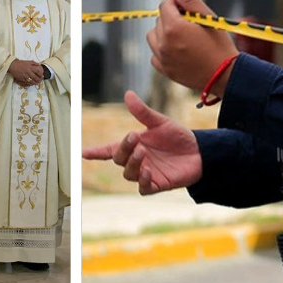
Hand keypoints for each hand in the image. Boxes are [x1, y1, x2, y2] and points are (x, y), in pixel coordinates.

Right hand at [8, 59, 45, 86]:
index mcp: (30, 67)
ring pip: (32, 81)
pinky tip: (32, 84)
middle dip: (39, 80)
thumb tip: (39, 65)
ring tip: (37, 83)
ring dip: (35, 83)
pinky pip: (27, 83)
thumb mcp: (28, 61)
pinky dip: (30, 84)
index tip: (42, 75)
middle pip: (36, 78)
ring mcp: (25, 76)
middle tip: (40, 80)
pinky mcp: (22, 79)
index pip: (38, 72)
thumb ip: (34, 63)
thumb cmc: (20, 63)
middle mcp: (28, 72)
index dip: (41, 74)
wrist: (12, 66)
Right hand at [81, 91, 203, 194]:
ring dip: (133, 163)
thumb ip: (142, 112)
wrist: (200, 152)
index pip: (109, 149)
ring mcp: (145, 173)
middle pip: (119, 159)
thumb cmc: (177, 137)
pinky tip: (148, 171)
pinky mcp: (157, 184)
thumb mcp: (160, 122)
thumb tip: (128, 94)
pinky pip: (143, 188)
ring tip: (143, 152)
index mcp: (133, 145)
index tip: (83, 153)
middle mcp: (136, 160)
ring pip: (129, 173)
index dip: (96, 152)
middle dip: (123, 149)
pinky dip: (143, 181)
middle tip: (134, 138)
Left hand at [147, 0, 237, 93]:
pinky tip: (178, 49)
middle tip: (191, 22)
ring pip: (153, 36)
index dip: (176, 2)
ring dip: (164, 32)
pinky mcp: (164, 70)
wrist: (226, 76)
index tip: (187, 6)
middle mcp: (163, 43)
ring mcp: (162, 58)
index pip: (165, 5)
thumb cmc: (220, 46)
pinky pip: (155, 54)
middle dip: (172, 16)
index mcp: (173, 28)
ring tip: (182, 35)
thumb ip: (190, 0)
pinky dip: (162, 49)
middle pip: (160, 19)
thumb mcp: (209, 18)